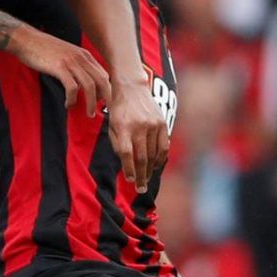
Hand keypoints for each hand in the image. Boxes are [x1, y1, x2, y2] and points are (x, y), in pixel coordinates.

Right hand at [9, 29, 110, 117]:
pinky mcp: (59, 67)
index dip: (106, 91)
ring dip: (91, 102)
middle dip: (105, 98)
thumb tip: (82, 82)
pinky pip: (72, 87)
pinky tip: (68, 104)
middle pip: (101, 81)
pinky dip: (72, 99)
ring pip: (90, 86)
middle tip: (101, 111)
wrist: (26, 39)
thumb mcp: (67, 53)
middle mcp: (81, 58)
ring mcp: (70, 62)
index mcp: (84, 55)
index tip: (102, 102)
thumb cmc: (43, 48)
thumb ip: (77, 65)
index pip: (103, 75)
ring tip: (89, 113)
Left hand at [107, 70, 168, 186]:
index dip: (129, 169)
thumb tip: (127, 164)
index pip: (127, 153)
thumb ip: (118, 144)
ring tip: (147, 179)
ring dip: (151, 169)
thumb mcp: (112, 125)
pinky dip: (161, 158)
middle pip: (142, 157)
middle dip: (141, 176)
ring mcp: (153, 124)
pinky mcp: (162, 123)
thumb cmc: (118, 109)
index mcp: (123, 127)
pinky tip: (156, 166)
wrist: (132, 87)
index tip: (130, 180)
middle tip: (140, 189)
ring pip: (154, 154)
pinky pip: (164, 146)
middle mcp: (139, 126)